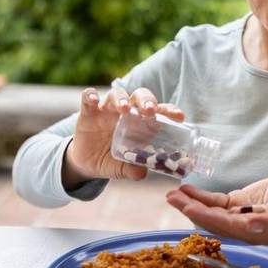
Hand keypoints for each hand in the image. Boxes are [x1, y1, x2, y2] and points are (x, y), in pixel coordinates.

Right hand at [62, 86, 184, 188]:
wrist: (88, 163)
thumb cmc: (113, 160)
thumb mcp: (123, 168)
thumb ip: (133, 170)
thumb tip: (143, 173)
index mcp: (142, 122)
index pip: (160, 111)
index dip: (170, 111)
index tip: (179, 117)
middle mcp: (127, 112)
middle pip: (140, 96)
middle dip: (147, 100)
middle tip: (149, 111)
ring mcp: (108, 110)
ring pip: (117, 94)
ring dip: (122, 99)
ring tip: (124, 109)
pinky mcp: (89, 112)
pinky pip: (88, 98)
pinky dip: (91, 96)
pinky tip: (94, 101)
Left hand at [166, 174, 267, 244]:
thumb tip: (251, 227)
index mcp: (258, 234)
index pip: (229, 227)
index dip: (210, 219)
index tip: (192, 209)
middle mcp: (244, 229)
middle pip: (214, 221)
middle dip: (193, 210)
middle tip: (174, 199)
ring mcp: (238, 217)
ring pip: (211, 212)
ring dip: (191, 203)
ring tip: (173, 194)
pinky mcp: (235, 205)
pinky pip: (215, 202)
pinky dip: (200, 196)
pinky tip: (187, 189)